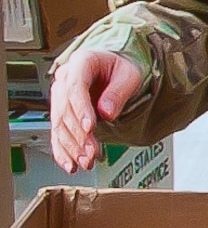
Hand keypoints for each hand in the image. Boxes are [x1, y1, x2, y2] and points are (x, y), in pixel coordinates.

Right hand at [50, 48, 144, 173]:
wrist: (115, 71)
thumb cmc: (122, 70)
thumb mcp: (129, 75)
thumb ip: (118, 92)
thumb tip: (107, 112)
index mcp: (81, 62)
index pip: (76, 87)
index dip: (81, 109)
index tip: (90, 127)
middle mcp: (65, 78)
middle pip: (66, 110)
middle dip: (79, 135)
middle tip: (92, 152)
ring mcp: (61, 96)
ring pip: (60, 125)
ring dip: (72, 147)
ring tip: (86, 161)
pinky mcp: (62, 113)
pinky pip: (57, 134)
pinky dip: (62, 151)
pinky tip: (70, 164)